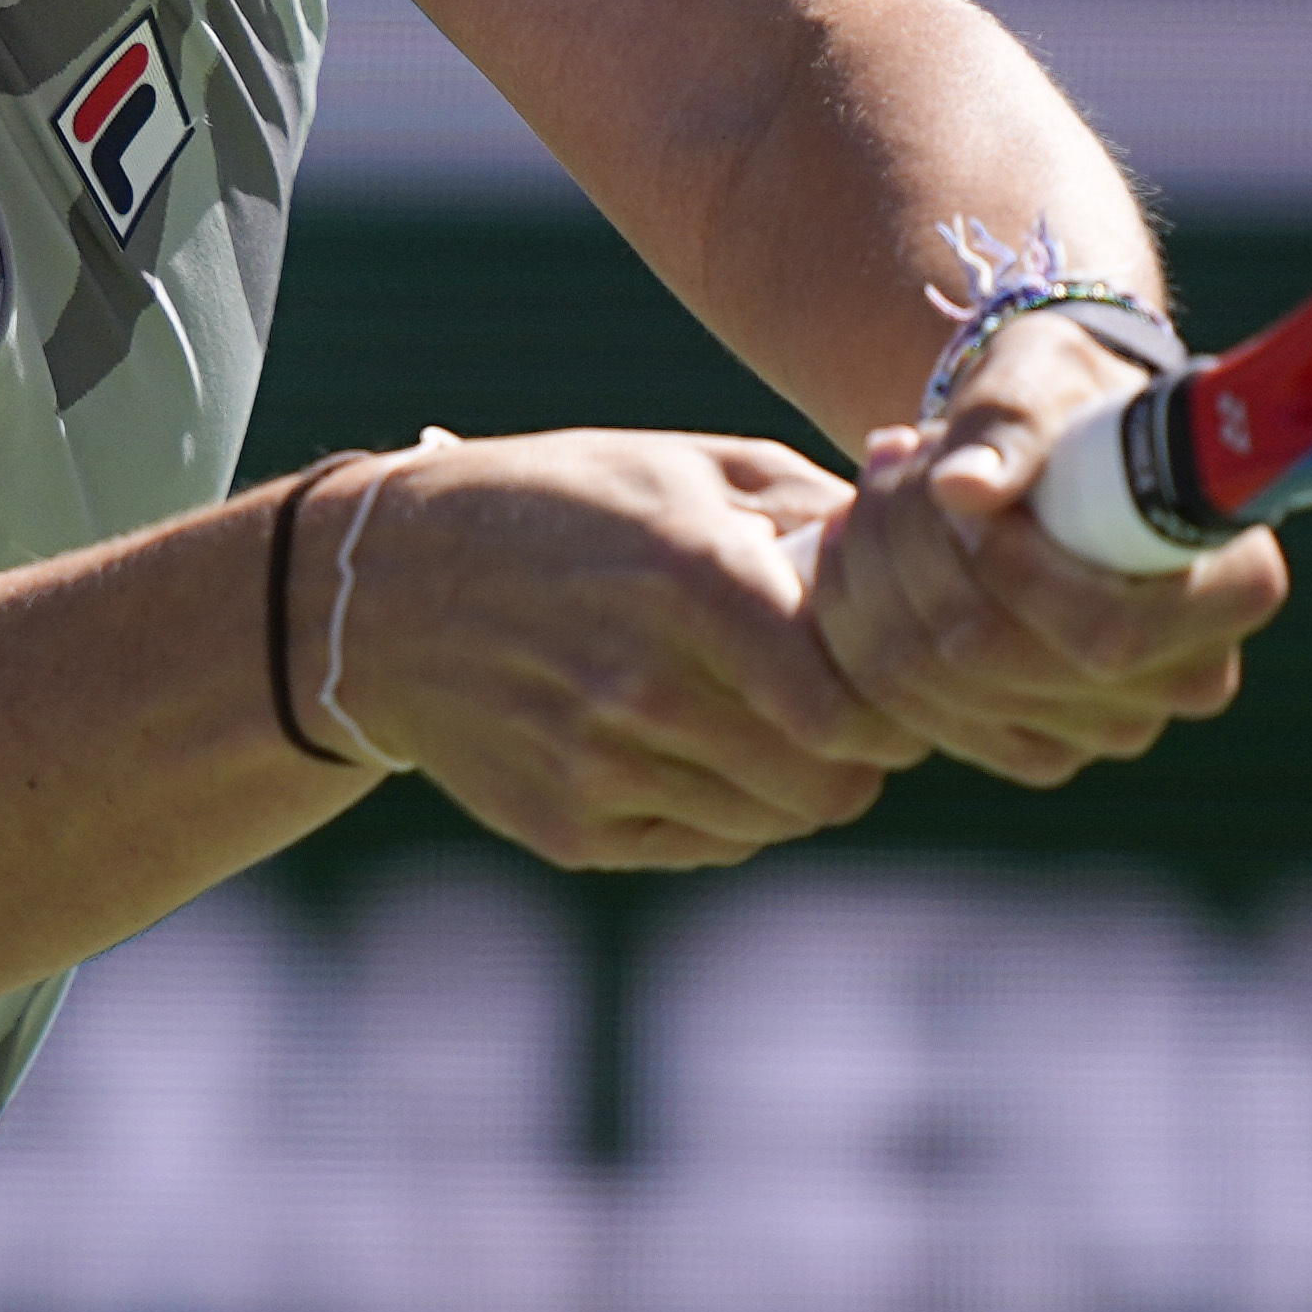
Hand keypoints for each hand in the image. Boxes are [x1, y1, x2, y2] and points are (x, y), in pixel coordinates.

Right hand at [310, 430, 916, 869]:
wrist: (387, 588)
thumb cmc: (563, 507)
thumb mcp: (685, 466)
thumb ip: (813, 506)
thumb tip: (923, 541)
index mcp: (692, 578)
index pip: (851, 700)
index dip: (897, 704)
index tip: (898, 680)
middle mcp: (646, 684)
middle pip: (826, 781)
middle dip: (862, 756)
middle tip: (855, 719)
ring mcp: (600, 766)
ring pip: (770, 822)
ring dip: (797, 785)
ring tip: (779, 729)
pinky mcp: (567, 829)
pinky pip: (702, 845)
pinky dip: (728, 810)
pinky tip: (702, 752)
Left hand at [801, 317, 1284, 787]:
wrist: (1052, 445)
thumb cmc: (1069, 398)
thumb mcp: (1048, 378)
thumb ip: (1011, 426)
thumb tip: (961, 487)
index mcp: (1235, 586)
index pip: (1108, 629)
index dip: (1012, 574)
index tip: (952, 492)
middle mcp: (1189, 679)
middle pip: (1011, 665)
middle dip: (919, 558)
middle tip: (886, 456)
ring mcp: (1113, 727)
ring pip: (948, 691)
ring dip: (880, 583)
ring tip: (872, 484)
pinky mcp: (1038, 748)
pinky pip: (922, 718)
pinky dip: (869, 633)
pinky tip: (858, 553)